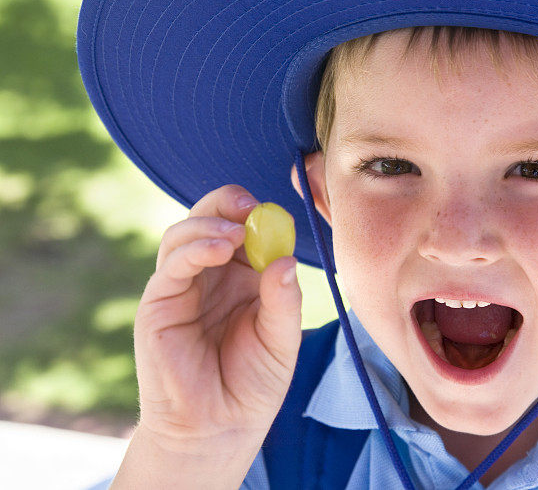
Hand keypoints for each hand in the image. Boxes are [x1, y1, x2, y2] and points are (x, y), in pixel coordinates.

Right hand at [133, 184, 301, 450]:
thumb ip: (284, 300)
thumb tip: (286, 259)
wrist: (219, 426)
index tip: (274, 211)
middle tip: (249, 205)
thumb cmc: (253, 383)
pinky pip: (172, 264)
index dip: (255, 214)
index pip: (244, 227)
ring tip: (235, 234)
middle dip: (226, 203)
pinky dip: (193, 248)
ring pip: (184, 234)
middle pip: (209, 219)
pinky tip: (218, 248)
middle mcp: (210, 274)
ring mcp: (182, 286)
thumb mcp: (281, 339)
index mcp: (242, 276)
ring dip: (208, 224)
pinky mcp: (159, 303)